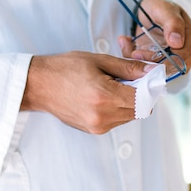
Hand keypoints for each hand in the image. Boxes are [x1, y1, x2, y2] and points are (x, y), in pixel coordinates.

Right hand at [21, 51, 150, 133]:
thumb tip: (151, 71)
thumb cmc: (64, 68)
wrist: (39, 84)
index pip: (145, 98)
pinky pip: (117, 120)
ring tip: (110, 85)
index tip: (145, 76)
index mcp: (105, 95)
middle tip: (125, 77)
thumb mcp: (98, 60)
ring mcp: (98, 126)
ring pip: (130, 116)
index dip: (149, 86)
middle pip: (141, 109)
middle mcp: (103, 115)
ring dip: (128, 101)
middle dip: (139, 93)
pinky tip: (102, 95)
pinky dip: (117, 108)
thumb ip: (128, 67)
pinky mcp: (94, 130)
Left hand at [117, 0, 190, 69]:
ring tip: (134, 53)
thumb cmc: (161, 8)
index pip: (181, 58)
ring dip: (147, 65)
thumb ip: (172, 23)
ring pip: (165, 72)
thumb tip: (177, 43)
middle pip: (173, 68)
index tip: (138, 53)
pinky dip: (144, 65)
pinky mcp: (169, 64)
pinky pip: (158, 71)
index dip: (161, 59)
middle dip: (151, 63)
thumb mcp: (164, 9)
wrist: (154, 11)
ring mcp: (181, 60)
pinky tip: (136, 54)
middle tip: (133, 54)